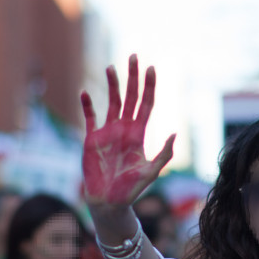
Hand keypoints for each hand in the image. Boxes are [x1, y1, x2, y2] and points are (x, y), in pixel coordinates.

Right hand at [80, 55, 174, 209]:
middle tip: (134, 56)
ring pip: (111, 102)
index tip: (151, 68)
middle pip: (131, 97)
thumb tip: (174, 133)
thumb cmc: (131, 190)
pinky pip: (90, 118)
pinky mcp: (92, 140)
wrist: (109, 202)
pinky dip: (87, 105)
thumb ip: (163, 154)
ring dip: (112, 85)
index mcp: (139, 134)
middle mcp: (124, 129)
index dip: (149, 86)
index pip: (146, 104)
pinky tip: (84, 92)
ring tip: (111, 67)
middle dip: (132, 77)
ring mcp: (108, 133)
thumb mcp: (151, 172)